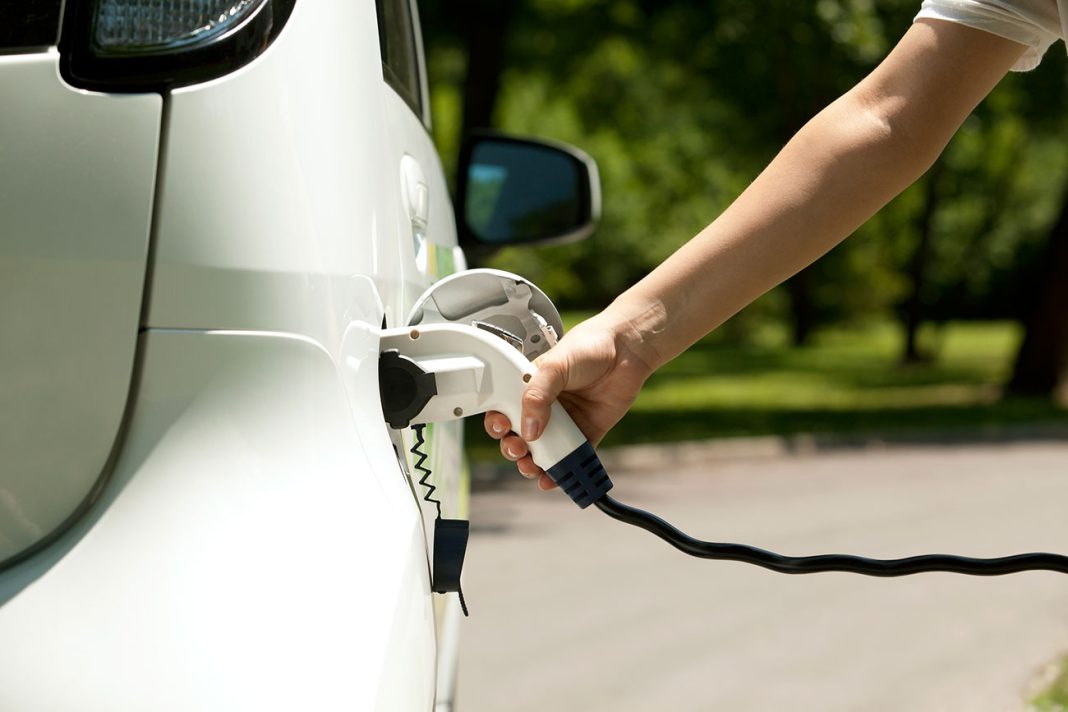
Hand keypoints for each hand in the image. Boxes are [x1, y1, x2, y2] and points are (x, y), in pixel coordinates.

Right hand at [483, 307, 658, 489]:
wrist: (627, 350)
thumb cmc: (589, 347)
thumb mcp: (555, 365)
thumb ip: (537, 395)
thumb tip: (529, 429)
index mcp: (529, 388)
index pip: (505, 411)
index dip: (499, 424)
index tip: (502, 428)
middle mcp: (545, 408)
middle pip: (520, 437)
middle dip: (514, 448)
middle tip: (518, 448)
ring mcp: (565, 423)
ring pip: (543, 452)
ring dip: (533, 465)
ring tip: (532, 467)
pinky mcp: (587, 434)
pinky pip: (572, 458)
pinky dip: (562, 472)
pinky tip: (553, 479)